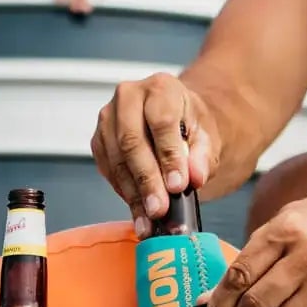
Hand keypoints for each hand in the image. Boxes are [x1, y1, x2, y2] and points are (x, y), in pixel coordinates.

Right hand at [91, 71, 216, 233]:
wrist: (173, 121)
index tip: (178, 185)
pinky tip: (139, 212)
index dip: (169, 156)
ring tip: (150, 219)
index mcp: (161, 88)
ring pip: (117, 160)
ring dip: (134, 194)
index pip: (161, 121)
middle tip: (160, 209)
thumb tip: (194, 176)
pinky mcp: (99, 141)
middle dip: (147, 181)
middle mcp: (129, 97)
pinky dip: (124, 194)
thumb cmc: (188, 125)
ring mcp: (109, 118)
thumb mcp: (207, 137)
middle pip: (132, 142)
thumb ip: (203, 157)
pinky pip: (108, 170)